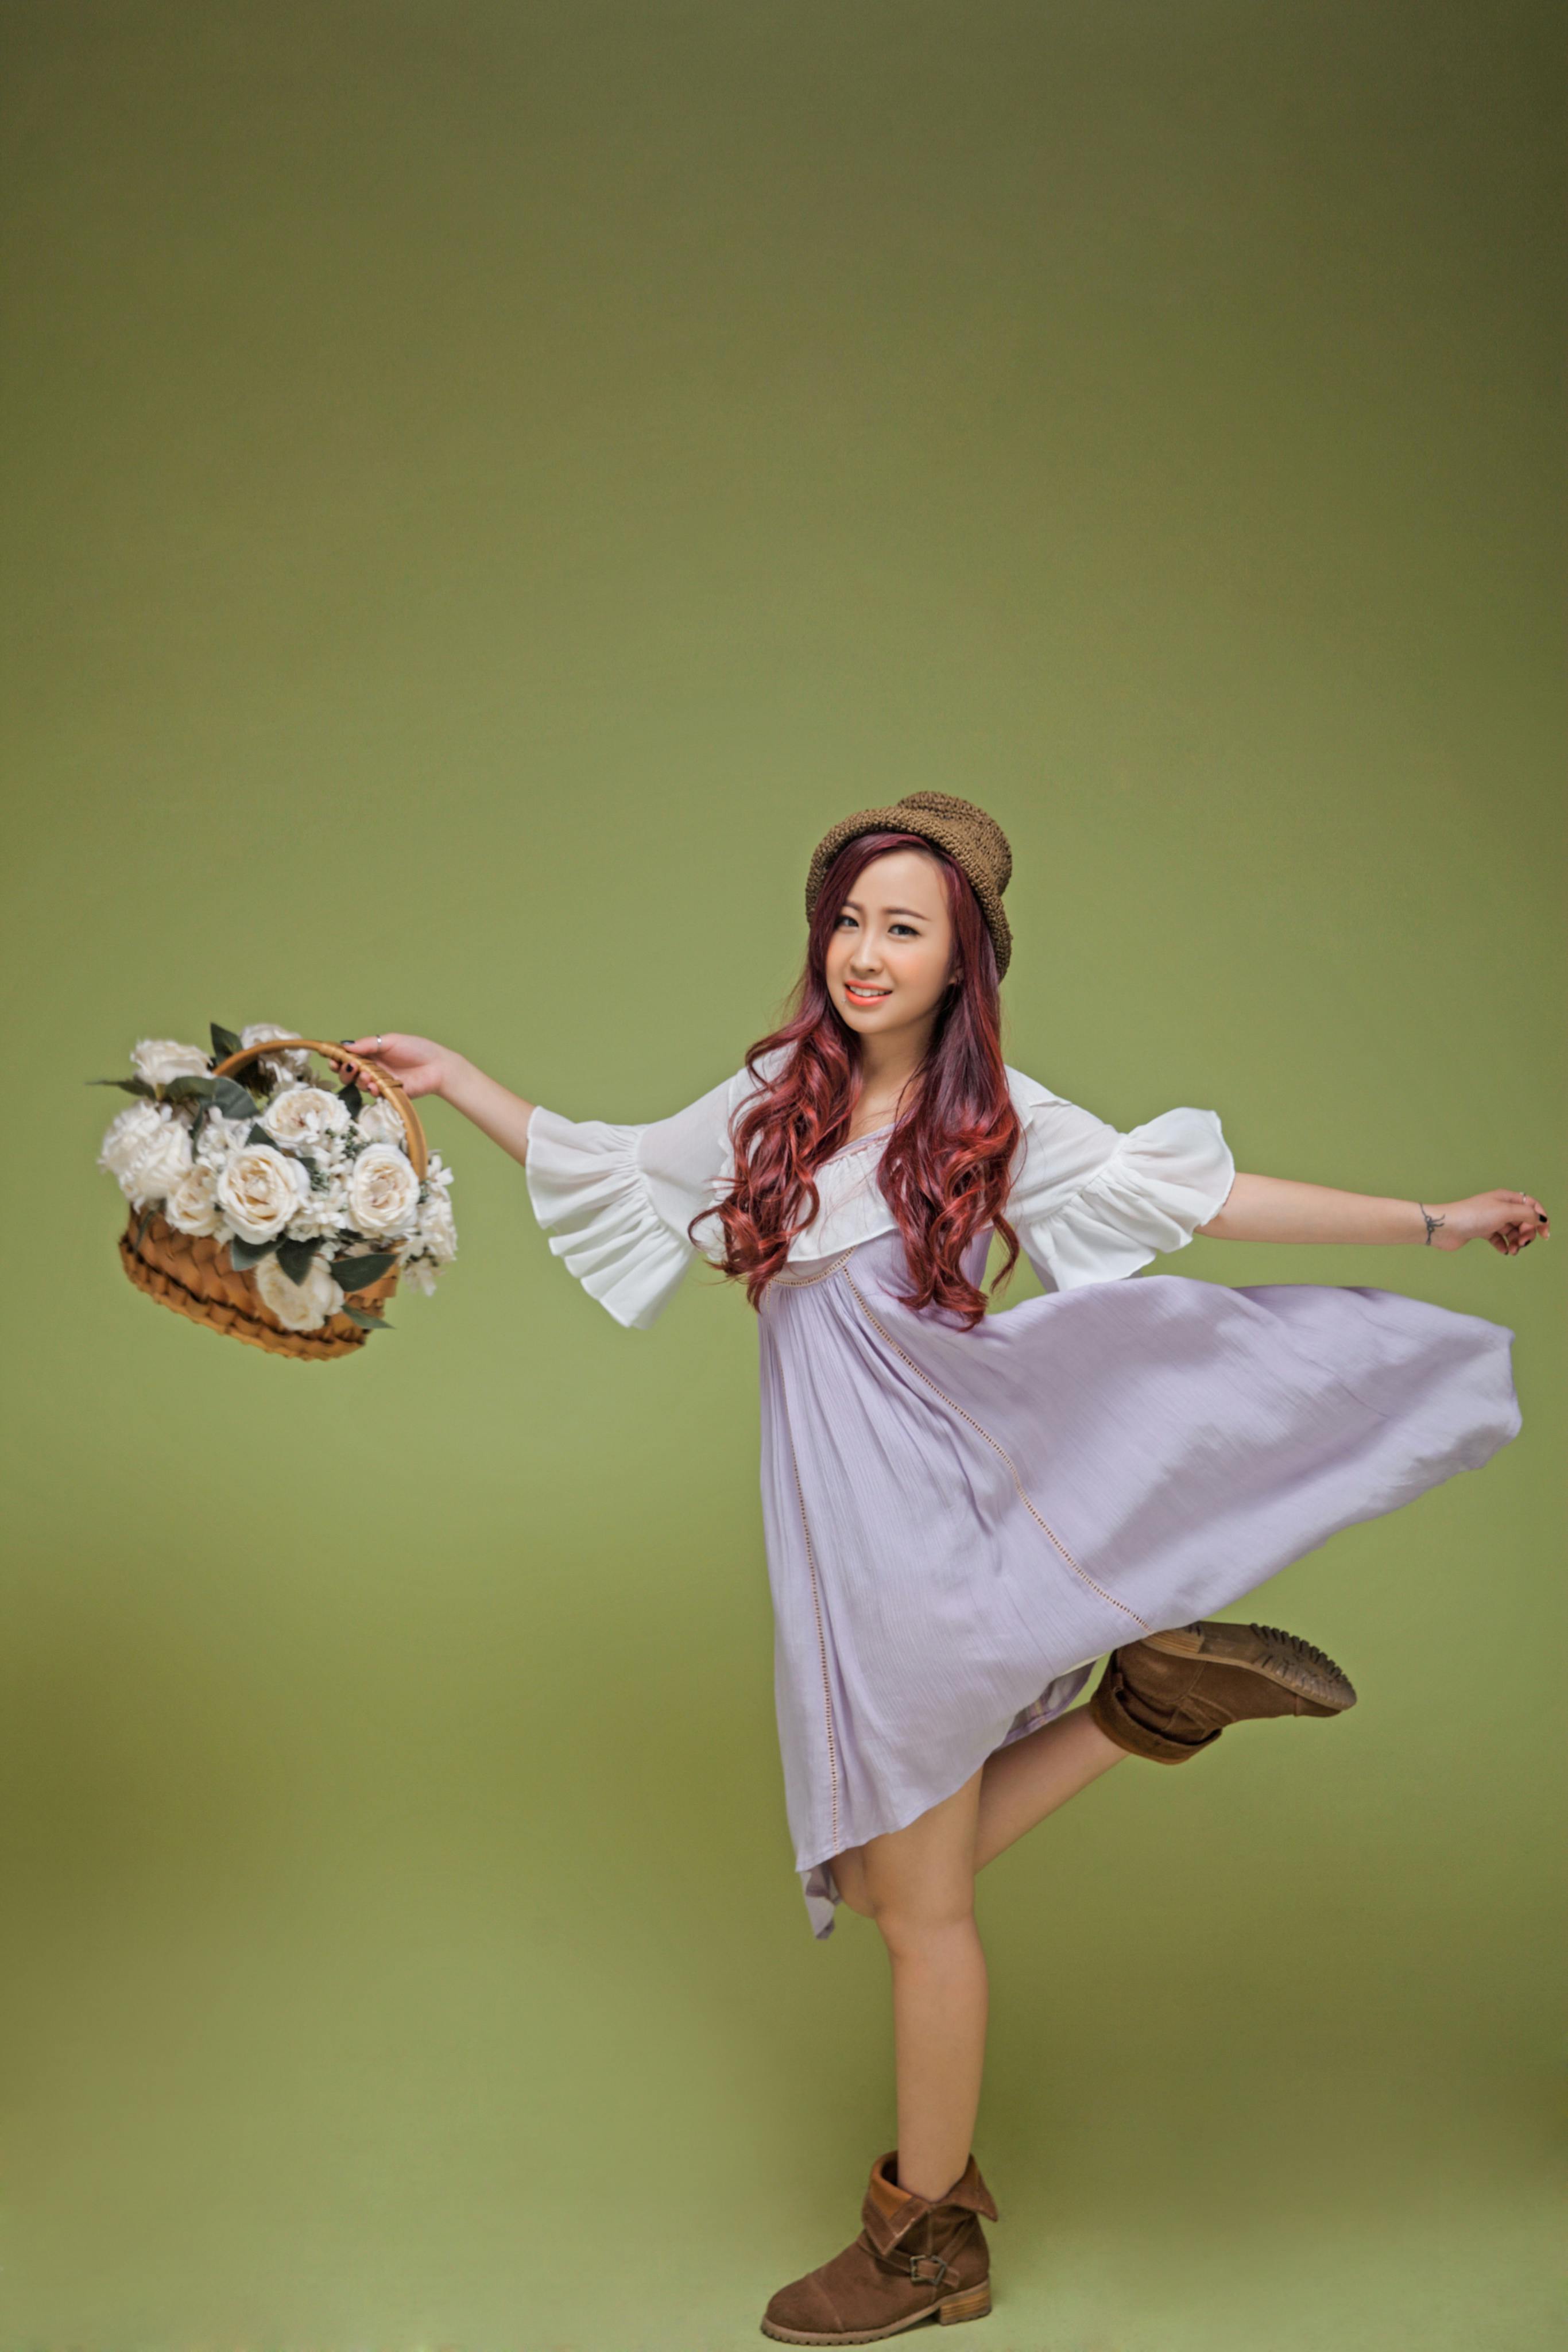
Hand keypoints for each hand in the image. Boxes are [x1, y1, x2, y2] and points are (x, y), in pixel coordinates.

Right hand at [344, 1033, 454, 1099]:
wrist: (438, 1066)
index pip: (349, 1057)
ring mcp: (380, 1082)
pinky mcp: (389, 1094)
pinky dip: (371, 1090)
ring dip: (358, 1080)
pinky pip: (374, 1094)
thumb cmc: (417, 1049)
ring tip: (366, 1075)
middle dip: (344, 1071)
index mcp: (372, 1054)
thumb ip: (369, 1044)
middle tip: (349, 1067)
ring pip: (359, 1084)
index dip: (338, 1058)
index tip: (332, 1058)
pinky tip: (374, 1086)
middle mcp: (373, 1069)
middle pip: (349, 1073)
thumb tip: (346, 1046)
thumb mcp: (391, 1041)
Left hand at [1425, 1191, 1549, 1254]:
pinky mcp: (1481, 1231)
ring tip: (1513, 1250)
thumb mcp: (1504, 1211)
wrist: (1444, 1226)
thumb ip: (1526, 1214)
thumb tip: (1541, 1218)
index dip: (1541, 1218)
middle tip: (1522, 1243)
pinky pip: (1499, 1239)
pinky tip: (1504, 1251)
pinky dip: (1504, 1245)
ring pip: (1512, 1231)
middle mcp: (1499, 1207)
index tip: (1545, 1234)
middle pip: (1523, 1220)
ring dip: (1516, 1241)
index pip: (1531, 1205)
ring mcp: (1490, 1219)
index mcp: (1506, 1197)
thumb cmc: (1472, 1215)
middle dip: (1527, 1233)